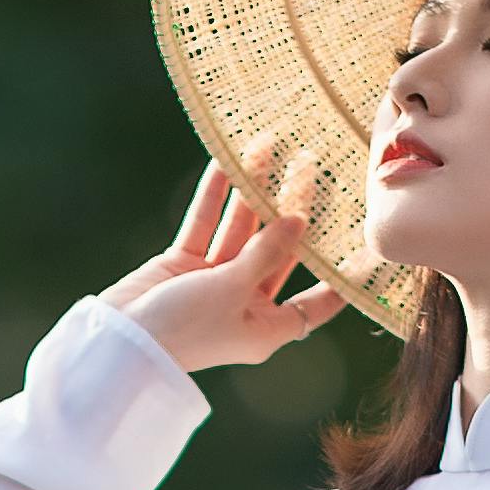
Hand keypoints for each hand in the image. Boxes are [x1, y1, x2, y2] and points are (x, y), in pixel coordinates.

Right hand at [106, 142, 346, 372]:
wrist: (119, 342)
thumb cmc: (184, 329)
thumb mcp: (233, 289)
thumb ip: (267, 251)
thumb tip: (300, 218)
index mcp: (269, 328)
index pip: (319, 301)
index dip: (345, 275)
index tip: (369, 245)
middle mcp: (247, 305)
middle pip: (281, 251)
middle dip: (294, 208)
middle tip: (309, 165)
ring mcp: (215, 284)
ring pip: (241, 231)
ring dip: (252, 192)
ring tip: (266, 147)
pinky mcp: (184, 265)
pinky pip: (206, 225)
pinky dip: (214, 197)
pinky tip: (226, 162)